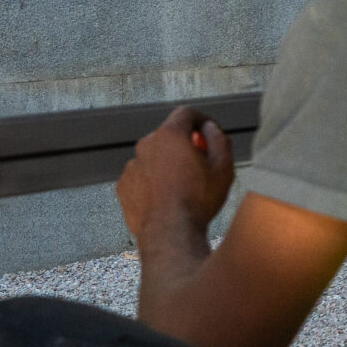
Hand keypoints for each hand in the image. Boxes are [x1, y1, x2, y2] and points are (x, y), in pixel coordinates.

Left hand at [117, 106, 234, 251]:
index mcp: (170, 135)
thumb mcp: (223, 167)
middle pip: (168, 135)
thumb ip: (219, 140)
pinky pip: (142, 175)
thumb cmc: (197, 201)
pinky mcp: (123, 185)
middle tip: (200, 165)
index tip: (209, 132)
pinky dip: (153, 181)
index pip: (186, 113)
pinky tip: (167, 197)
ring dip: (167, 164)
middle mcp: (146, 145)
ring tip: (183, 186)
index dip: (202, 120)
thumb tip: (211, 129)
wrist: (169, 233)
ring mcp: (132, 166)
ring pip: (154, 156)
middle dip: (184, 145)